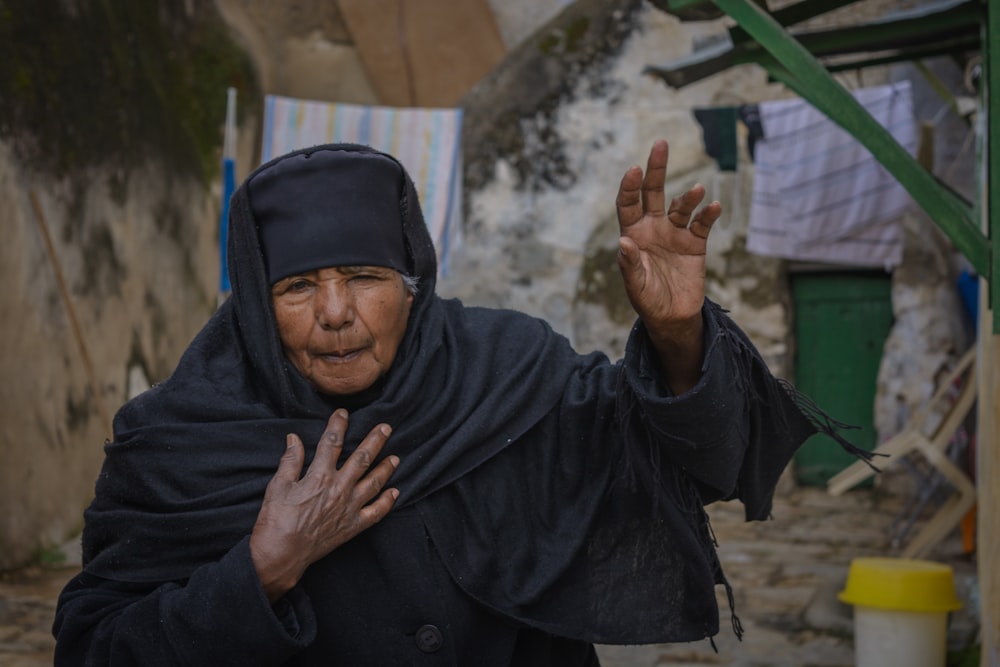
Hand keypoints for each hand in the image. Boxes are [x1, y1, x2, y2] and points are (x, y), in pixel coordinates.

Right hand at [249, 409, 398, 602]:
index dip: (338, 425)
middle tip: (386, 427)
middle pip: (362, 459)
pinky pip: (375, 513)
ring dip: (386, 469)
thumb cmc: (275, 520)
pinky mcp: (352, 526)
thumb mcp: (278, 485)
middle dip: (375, 441)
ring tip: (395, 458)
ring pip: (374, 483)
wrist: (281, 554)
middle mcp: (339, 489)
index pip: (331, 443)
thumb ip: (290, 460)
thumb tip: (294, 438)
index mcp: (319, 476)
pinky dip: (386, 502)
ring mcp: (349, 508)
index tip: (344, 413)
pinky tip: (394, 493)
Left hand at [616, 140, 721, 391]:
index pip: (628, 204)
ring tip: (697, 191)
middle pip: (654, 193)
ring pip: (681, 206)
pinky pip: (703, 224)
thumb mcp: (635, 285)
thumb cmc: (647, 300)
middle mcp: (653, 228)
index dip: (630, 187)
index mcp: (633, 234)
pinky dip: (708, 214)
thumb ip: (629, 264)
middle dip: (656, 169)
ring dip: (689, 197)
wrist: (672, 317)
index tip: (634, 169)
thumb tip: (623, 242)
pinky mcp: (695, 244)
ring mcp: (675, 233)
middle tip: (660, 144)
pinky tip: (713, 206)